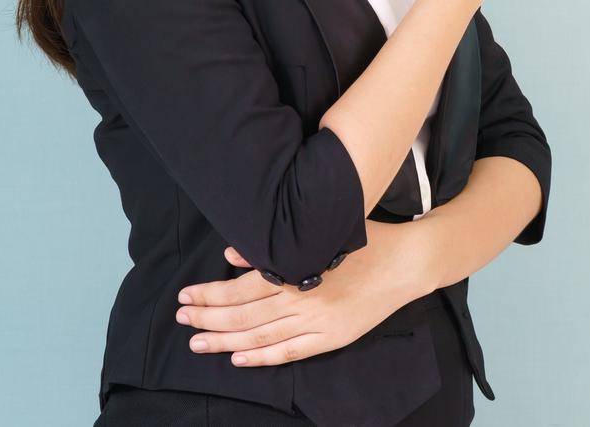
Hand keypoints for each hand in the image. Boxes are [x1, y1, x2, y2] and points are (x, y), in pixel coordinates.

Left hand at [173, 220, 437, 366]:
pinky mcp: (332, 337)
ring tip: (197, 343)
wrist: (408, 263)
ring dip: (225, 340)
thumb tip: (232, 254)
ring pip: (261, 335)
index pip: (242, 287)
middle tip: (181, 319)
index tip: (186, 294)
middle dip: (209, 317)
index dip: (211, 293)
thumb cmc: (365, 240)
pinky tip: (238, 358)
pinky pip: (290, 352)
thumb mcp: (322, 231)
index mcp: (298, 269)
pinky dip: (262, 357)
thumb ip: (276, 245)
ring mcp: (318, 322)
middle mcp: (304, 298)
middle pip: (245, 313)